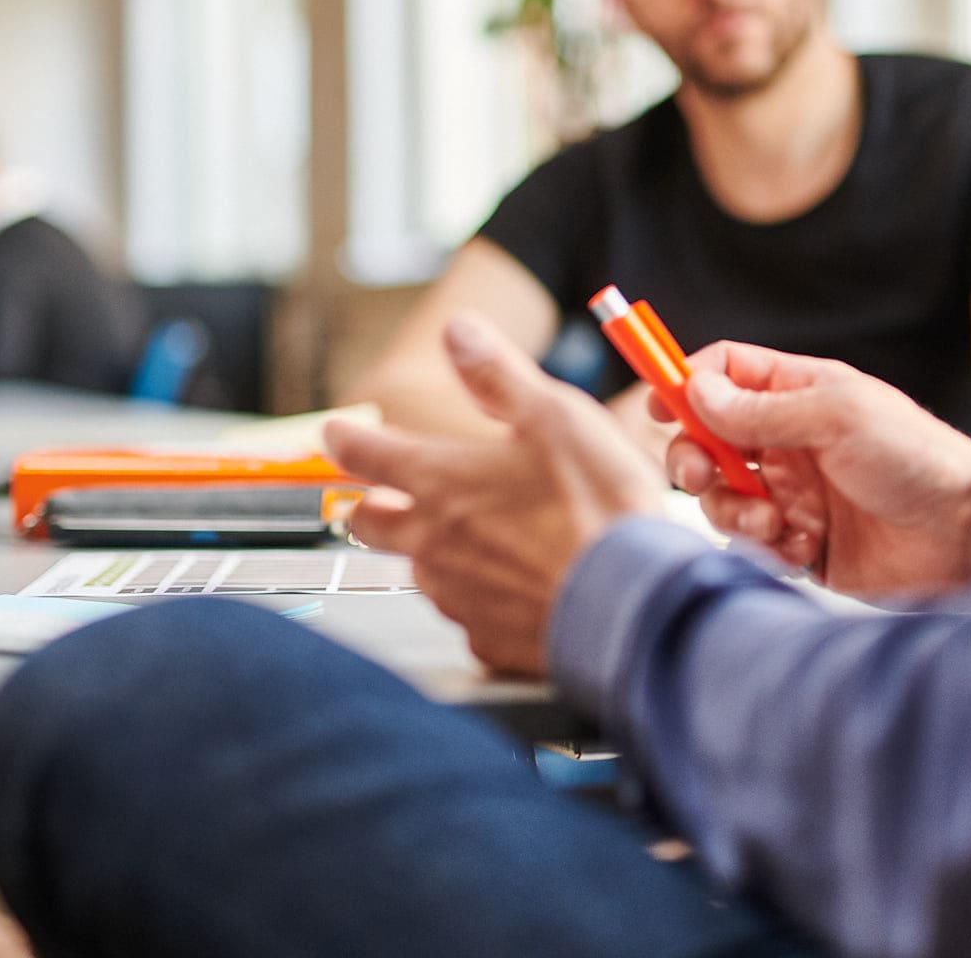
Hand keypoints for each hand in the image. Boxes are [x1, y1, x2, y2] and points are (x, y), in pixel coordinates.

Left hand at [324, 312, 668, 674]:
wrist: (634, 601)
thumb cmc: (598, 505)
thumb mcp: (555, 415)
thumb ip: (498, 373)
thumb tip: (457, 330)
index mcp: (440, 481)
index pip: (365, 454)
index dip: (345, 438)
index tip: (335, 432)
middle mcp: (433, 543)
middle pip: (367, 525)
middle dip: (367, 505)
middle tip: (378, 495)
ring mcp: (458, 597)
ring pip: (418, 571)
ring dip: (429, 552)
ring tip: (465, 540)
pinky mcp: (489, 640)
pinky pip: (467, 617)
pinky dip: (479, 599)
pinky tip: (511, 590)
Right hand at [661, 344, 970, 597]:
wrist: (962, 533)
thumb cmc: (913, 457)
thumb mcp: (837, 415)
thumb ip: (761, 408)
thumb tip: (694, 391)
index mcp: (799, 394)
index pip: (725, 373)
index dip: (685, 384)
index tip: (658, 406)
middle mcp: (789, 440)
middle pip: (707, 440)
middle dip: (694, 458)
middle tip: (700, 475)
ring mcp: (793, 492)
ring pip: (723, 497)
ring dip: (734, 511)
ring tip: (775, 523)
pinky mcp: (801, 542)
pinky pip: (755, 544)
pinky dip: (770, 547)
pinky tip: (808, 545)